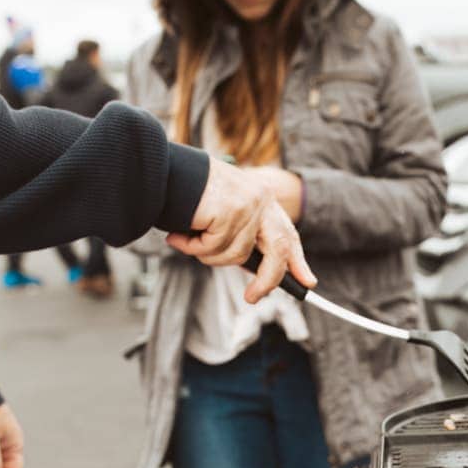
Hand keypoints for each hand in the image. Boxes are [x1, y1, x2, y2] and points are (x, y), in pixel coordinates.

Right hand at [166, 158, 314, 302]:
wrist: (159, 169)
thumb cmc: (185, 193)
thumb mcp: (222, 213)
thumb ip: (240, 235)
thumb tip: (254, 270)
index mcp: (262, 198)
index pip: (287, 232)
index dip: (297, 259)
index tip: (307, 281)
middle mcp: (260, 199)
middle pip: (278, 249)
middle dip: (267, 279)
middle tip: (253, 298)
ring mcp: (247, 204)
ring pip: (236, 255)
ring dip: (208, 256)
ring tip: (185, 240)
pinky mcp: (229, 210)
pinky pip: (214, 249)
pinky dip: (192, 248)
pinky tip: (179, 235)